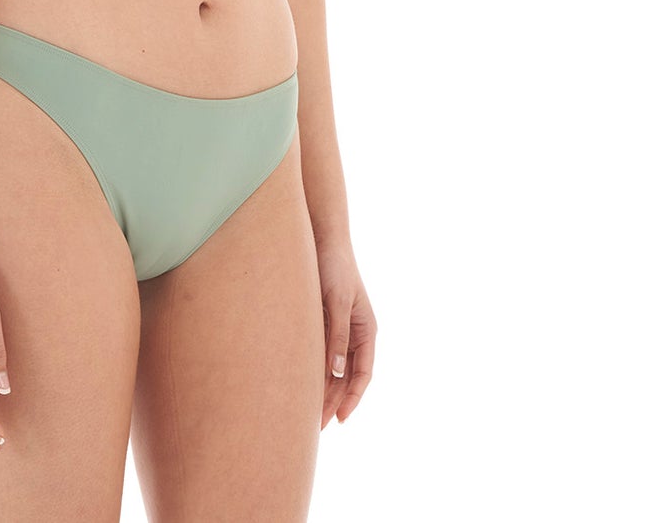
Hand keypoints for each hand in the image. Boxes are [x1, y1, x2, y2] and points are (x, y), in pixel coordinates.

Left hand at [315, 235, 374, 428]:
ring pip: (332, 367)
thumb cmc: (334, 266)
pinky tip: (296, 383)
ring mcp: (337, 328)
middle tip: (315, 426)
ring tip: (303, 413)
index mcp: (366, 329)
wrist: (321, 237)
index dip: (353, 398)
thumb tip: (337, 373)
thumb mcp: (337, 301)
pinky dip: (311, 369)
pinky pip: (318, 352)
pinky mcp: (321, 321)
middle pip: (346, 376)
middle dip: (333, 400)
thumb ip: (336, 335)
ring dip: (321, 388)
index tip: (339, 419)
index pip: (363, 373)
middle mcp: (353, 333)